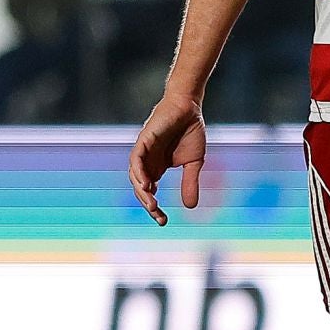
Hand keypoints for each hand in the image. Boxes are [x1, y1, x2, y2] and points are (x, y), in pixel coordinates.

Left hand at [129, 92, 207, 227]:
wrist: (189, 107)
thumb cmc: (190, 131)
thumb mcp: (194, 163)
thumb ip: (190, 183)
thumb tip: (190, 207)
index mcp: (156, 168)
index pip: (150, 193)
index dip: (154, 208)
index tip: (163, 221)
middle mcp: (147, 162)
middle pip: (140, 188)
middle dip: (148, 203)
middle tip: (158, 215)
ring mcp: (143, 151)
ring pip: (135, 175)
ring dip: (141, 191)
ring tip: (151, 204)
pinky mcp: (143, 140)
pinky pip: (136, 159)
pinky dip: (138, 172)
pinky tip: (146, 184)